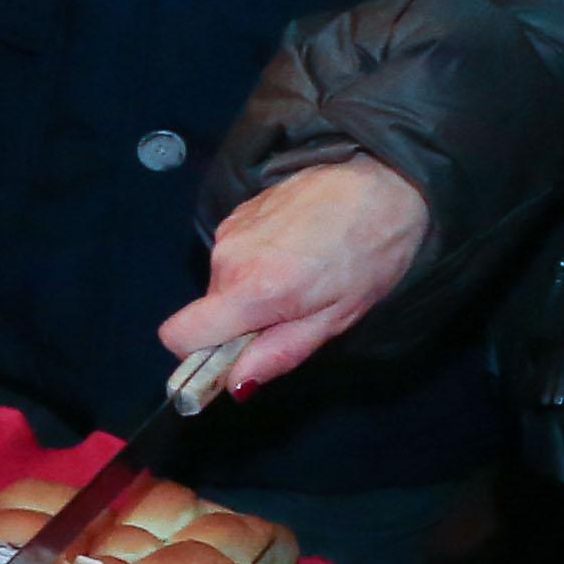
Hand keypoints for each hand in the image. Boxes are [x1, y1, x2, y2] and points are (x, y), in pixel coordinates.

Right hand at [163, 154, 429, 395]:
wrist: (385, 180)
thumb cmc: (371, 253)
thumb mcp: (336, 317)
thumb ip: (280, 352)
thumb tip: (235, 384)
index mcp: (251, 290)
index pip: (178, 335)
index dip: (199, 354)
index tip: (234, 354)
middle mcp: (227, 258)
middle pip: (208, 311)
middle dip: (242, 320)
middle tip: (295, 306)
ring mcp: (230, 229)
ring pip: (223, 282)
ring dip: (253, 287)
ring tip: (303, 270)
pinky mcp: (239, 210)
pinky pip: (234, 253)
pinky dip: (258, 259)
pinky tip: (297, 245)